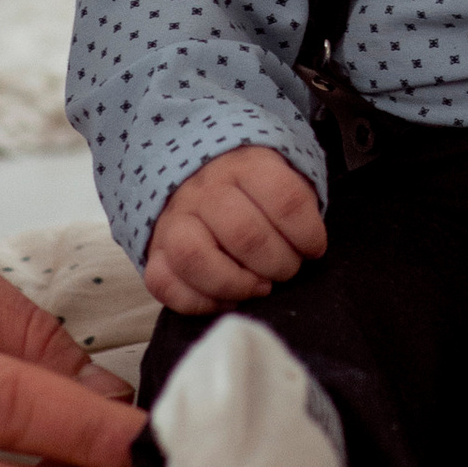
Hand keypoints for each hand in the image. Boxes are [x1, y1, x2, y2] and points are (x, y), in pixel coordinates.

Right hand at [146, 145, 327, 313]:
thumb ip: (296, 207)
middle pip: (245, 234)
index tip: (313, 248)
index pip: (285, 200)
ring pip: (195, 258)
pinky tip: (228, 298)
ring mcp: (173, 219)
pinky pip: (164, 283)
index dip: (308, 234)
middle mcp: (205, 188)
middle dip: (278, 264)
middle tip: (287, 270)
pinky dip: (200, 302)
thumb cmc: (253, 187)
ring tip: (260, 287)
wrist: (197, 171)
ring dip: (237, 283)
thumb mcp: (283, 177)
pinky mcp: (154, 250)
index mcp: (246, 164)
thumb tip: (306, 252)